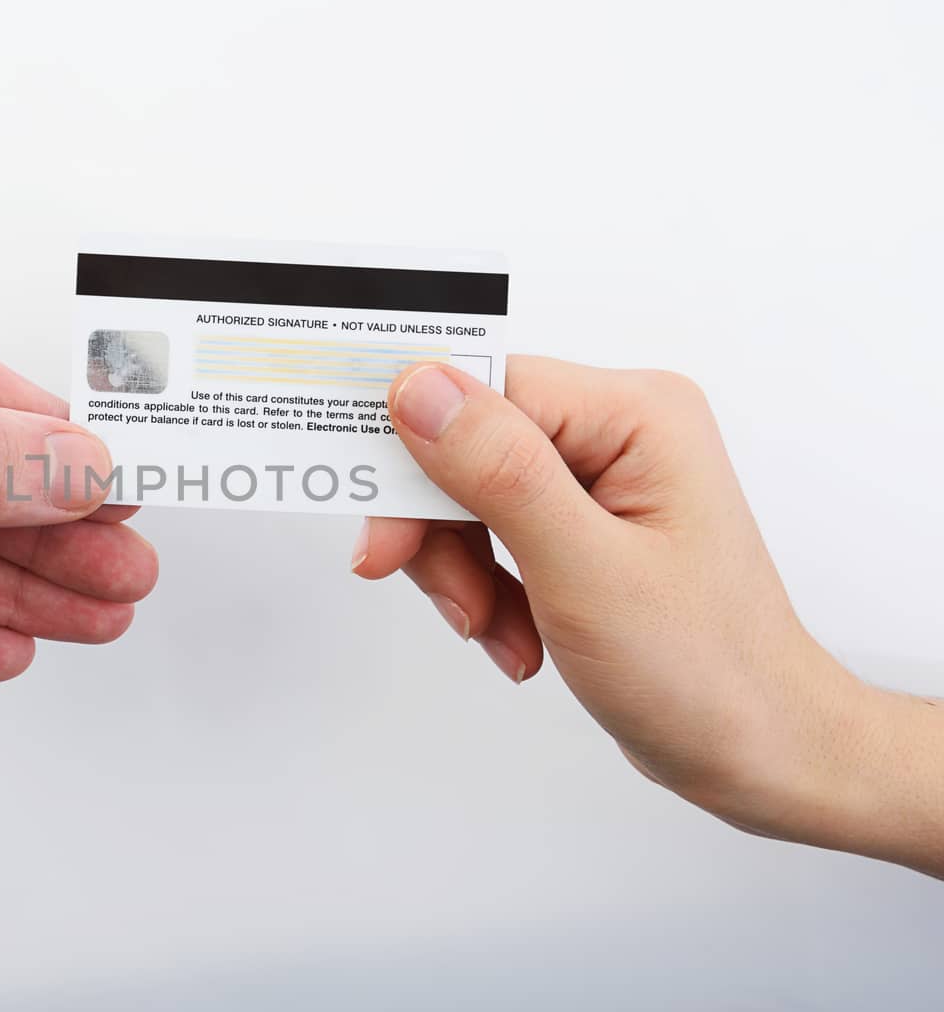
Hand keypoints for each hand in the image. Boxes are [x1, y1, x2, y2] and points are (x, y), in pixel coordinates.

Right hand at [350, 357, 942, 870]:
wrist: (761, 752)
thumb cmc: (707, 671)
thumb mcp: (586, 571)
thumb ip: (500, 472)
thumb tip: (419, 387)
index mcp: (636, 414)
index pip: (486, 389)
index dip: (417, 452)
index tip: (378, 522)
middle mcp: (619, 430)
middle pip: (467, 444)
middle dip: (442, 532)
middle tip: (441, 596)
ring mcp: (600, 479)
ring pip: (468, 495)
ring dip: (464, 574)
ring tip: (499, 634)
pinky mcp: (582, 525)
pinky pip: (492, 534)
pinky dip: (486, 591)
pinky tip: (517, 640)